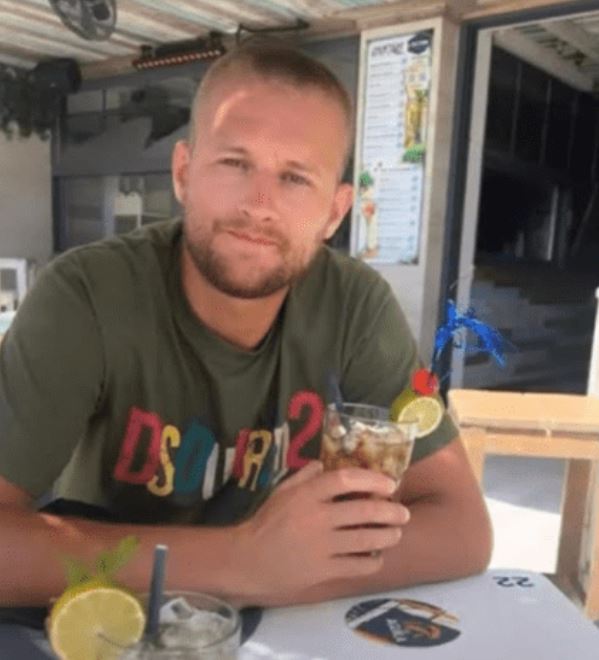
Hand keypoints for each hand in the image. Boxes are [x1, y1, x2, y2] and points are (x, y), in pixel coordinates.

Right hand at [233, 461, 409, 605]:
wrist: (248, 560)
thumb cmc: (266, 522)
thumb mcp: (281, 491)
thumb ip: (304, 476)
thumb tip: (326, 463)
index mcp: (307, 494)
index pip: (345, 479)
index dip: (372, 479)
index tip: (389, 484)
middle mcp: (317, 517)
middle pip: (364, 510)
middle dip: (390, 511)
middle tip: (403, 513)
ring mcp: (322, 546)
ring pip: (366, 539)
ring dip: (387, 536)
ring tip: (396, 534)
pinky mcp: (323, 571)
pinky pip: (357, 566)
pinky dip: (372, 561)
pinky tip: (377, 557)